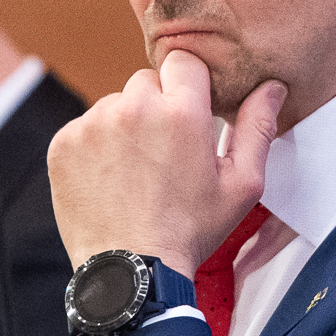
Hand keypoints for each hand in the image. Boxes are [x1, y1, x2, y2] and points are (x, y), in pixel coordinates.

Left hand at [47, 50, 285, 272]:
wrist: (131, 273)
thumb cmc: (189, 232)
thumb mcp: (241, 186)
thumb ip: (257, 128)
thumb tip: (271, 87)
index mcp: (182, 112)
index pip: (184, 61)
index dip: (189, 87)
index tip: (190, 115)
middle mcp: (133, 108)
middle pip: (146, 82)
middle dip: (157, 107)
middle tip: (163, 153)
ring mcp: (93, 125)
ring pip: (114, 105)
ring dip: (125, 126)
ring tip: (135, 172)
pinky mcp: (63, 143)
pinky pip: (84, 128)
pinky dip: (95, 147)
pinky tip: (110, 180)